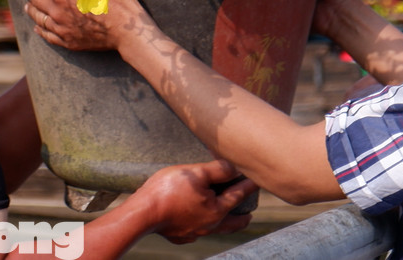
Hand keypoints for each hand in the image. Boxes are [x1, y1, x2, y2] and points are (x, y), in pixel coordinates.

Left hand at [20, 0, 147, 50]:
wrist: (128, 32)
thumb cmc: (117, 1)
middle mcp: (56, 10)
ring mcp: (60, 28)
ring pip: (38, 17)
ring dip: (30, 8)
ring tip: (27, 5)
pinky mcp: (67, 41)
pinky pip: (47, 34)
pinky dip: (40, 28)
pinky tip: (37, 26)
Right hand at [134, 160, 256, 243]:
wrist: (144, 213)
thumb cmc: (169, 190)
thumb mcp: (194, 172)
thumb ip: (217, 170)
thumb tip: (234, 168)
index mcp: (217, 209)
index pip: (238, 195)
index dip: (248, 186)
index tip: (258, 181)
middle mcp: (210, 225)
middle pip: (233, 222)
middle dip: (243, 216)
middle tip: (250, 212)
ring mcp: (196, 232)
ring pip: (218, 228)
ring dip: (227, 223)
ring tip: (230, 219)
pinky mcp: (182, 235)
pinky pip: (198, 231)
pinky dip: (205, 225)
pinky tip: (200, 221)